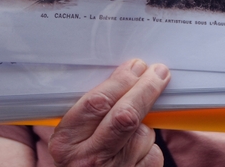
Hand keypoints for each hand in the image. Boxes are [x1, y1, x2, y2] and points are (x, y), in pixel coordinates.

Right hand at [48, 59, 170, 166]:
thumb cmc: (78, 158)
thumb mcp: (70, 135)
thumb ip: (89, 111)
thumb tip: (125, 77)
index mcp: (66, 141)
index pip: (97, 103)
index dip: (121, 81)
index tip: (135, 67)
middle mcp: (88, 159)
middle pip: (125, 116)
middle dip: (146, 89)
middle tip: (158, 73)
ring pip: (143, 134)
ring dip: (144, 126)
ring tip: (129, 132)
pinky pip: (153, 153)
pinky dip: (149, 147)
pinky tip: (136, 151)